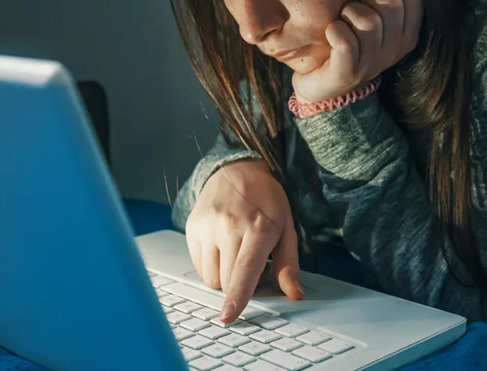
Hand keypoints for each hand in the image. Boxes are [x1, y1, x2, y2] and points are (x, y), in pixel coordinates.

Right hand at [185, 160, 303, 323]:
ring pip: (210, 276)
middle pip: (226, 280)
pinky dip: (210, 266)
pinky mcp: (192, 227)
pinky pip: (198, 265)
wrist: (237, 169)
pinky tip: (221, 249)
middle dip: (237, 286)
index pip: (245, 270)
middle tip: (249, 266)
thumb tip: (295, 293)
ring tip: (234, 255)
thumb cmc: (266, 200)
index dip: (237, 297)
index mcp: (258, 227)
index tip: (229, 317)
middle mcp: (229, 226)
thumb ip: (289, 264)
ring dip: (222, 278)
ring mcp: (207, 226)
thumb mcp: (286, 228)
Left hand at [292, 0, 423, 103]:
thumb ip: (386, 2)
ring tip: (342, 25)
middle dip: (366, 0)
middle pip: (390, 3)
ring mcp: (372, 65)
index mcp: (406, 36)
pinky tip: (331, 35)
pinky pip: (346, 41)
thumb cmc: (349, 45)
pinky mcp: (348, 74)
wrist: (323, 87)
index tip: (374, 1)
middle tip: (353, 14)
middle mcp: (394, 51)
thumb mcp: (376, 25)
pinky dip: (335, 31)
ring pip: (368, 21)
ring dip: (347, 16)